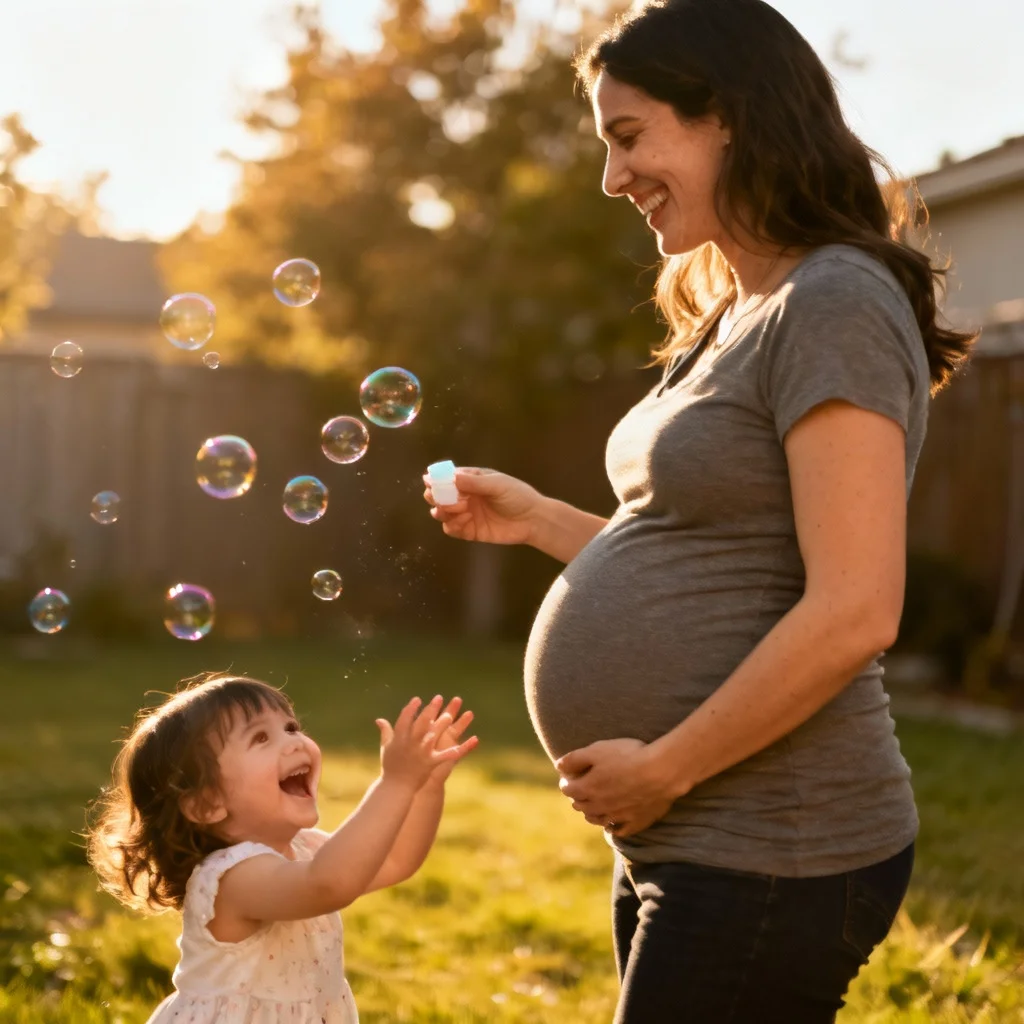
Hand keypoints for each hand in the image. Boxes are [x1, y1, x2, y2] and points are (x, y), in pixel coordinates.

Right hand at [376, 696, 476, 789]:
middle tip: (438, 698)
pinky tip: (459, 747)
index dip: (410, 709)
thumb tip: (379, 719)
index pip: (404, 720)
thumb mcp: (386, 747)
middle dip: (430, 710)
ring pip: (432, 736)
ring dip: (440, 726)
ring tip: (449, 715)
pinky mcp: (429, 764)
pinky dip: (451, 752)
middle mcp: (409, 744)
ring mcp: (420, 754)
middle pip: (420, 724)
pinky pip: (442, 757)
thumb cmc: (390, 766)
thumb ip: (386, 732)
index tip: (417, 699)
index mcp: (399, 739)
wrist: (395, 787)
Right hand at [422, 467, 543, 545]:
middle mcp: (464, 496)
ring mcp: (465, 514)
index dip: (435, 480)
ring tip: (460, 509)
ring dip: (443, 511)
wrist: (533, 520)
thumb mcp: (496, 484)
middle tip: (441, 499)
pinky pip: (451, 530)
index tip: (429, 482)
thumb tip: (448, 476)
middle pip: (438, 496)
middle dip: (435, 497)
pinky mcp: (469, 531)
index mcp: (470, 480)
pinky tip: (465, 521)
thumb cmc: (517, 496)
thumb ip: (473, 482)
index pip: (445, 478)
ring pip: (441, 513)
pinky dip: (452, 526)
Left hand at [556, 738, 681, 837]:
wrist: (661, 771)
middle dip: (578, 797)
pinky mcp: (636, 822)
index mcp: (587, 788)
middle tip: (582, 789)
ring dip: (592, 812)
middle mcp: (599, 806)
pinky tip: (615, 822)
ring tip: (595, 805)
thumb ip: (574, 759)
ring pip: (597, 819)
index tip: (570, 776)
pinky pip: (620, 831)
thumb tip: (558, 767)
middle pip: (581, 806)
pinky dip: (614, 827)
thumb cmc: (628, 756)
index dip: (567, 781)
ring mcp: (618, 817)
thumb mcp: (597, 750)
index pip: (568, 789)